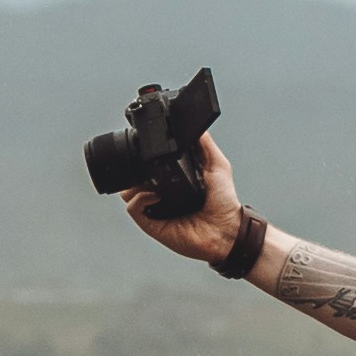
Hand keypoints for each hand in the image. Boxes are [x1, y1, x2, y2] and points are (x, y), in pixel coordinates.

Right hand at [126, 130, 248, 264]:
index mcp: (173, 182)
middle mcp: (161, 196)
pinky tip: (155, 195)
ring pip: (128, 193)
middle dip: (134, 169)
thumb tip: (196, 125)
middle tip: (145, 164)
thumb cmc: (224, 203)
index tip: (146, 149)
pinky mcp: (152, 224)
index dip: (144, 158)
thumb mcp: (217, 165)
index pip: (149, 167)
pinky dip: (139, 198)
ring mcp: (155, 210)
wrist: (227, 230)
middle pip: (134, 179)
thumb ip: (205, 144)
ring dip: (132, 183)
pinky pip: (133, 209)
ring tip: (148, 180)